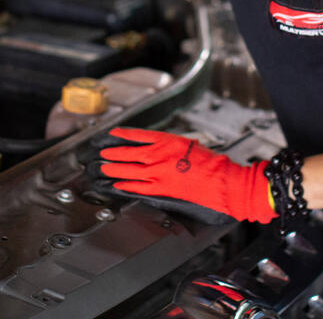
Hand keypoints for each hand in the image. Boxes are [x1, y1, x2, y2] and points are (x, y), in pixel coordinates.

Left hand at [98, 127, 276, 223]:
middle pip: (129, 153)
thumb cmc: (210, 162)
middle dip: (113, 153)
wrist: (221, 181)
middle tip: (102, 154)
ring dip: (115, 168)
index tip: (112, 134)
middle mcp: (159, 155)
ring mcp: (158, 173)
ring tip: (104, 168)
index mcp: (166, 141)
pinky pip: (138, 187)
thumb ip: (170, 145)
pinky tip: (117, 184)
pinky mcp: (162, 189)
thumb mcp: (188, 144)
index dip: (123, 134)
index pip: (138, 135)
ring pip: (129, 170)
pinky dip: (126, 185)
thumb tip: (157, 147)